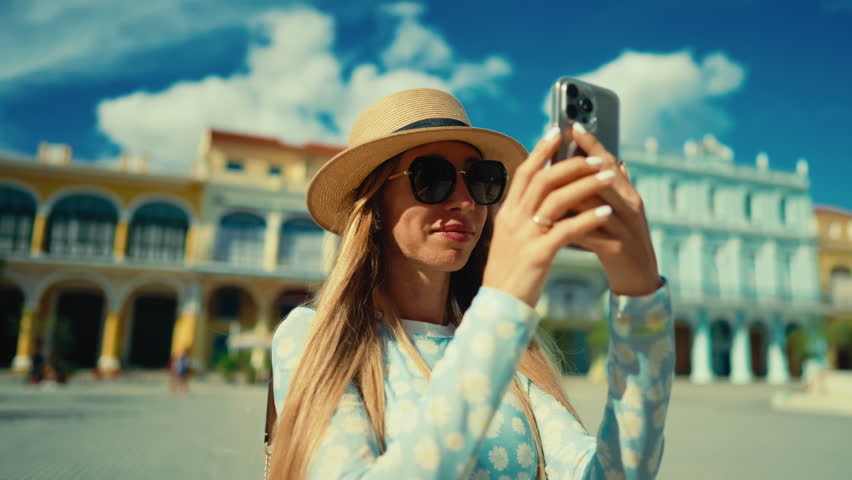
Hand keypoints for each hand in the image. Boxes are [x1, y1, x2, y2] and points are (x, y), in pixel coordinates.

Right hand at [482, 126, 616, 307]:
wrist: (499, 307)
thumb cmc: (510, 272)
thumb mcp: (511, 238)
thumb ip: (523, 215)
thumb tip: (541, 194)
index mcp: (507, 213)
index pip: (524, 172)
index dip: (541, 149)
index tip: (558, 130)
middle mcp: (513, 220)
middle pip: (543, 179)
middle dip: (572, 163)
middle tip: (597, 156)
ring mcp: (525, 236)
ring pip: (557, 199)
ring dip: (586, 184)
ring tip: (610, 176)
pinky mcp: (538, 255)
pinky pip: (567, 230)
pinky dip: (588, 218)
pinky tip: (607, 211)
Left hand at [563, 125, 661, 296]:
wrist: (639, 279)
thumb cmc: (621, 241)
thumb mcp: (617, 212)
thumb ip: (614, 188)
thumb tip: (615, 160)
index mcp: (628, 194)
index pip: (608, 162)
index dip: (592, 144)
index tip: (572, 126)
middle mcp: (631, 206)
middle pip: (604, 177)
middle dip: (578, 163)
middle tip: (555, 148)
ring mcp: (626, 226)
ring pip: (596, 202)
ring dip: (571, 192)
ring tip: (548, 182)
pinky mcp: (617, 248)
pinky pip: (592, 231)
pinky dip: (573, 223)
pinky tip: (555, 219)